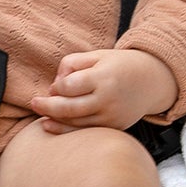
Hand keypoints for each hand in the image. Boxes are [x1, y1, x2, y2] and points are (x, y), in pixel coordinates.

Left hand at [30, 47, 177, 134]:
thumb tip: (55, 85)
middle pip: (70, 108)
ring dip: (55, 119)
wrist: (152, 81)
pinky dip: (66, 130)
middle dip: (48, 106)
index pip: (71, 85)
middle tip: (34, 103)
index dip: (58, 86)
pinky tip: (51, 125)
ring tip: (41, 113)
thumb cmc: (120, 65)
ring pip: (76, 123)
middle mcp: (108, 99)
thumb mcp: (97, 55)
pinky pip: (86, 131)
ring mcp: (111, 116)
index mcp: (103, 77)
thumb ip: (72, 64)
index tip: (56, 85)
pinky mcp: (113, 127)